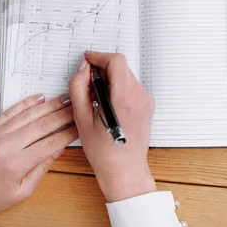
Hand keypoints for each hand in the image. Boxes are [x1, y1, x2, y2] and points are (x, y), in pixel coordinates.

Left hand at [0, 94, 77, 219]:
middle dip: (63, 115)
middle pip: (42, 124)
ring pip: (28, 114)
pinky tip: (39, 98)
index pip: (51, 142)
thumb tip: (58, 149)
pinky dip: (26, 103)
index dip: (68, 133)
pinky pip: (10, 111)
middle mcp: (6, 145)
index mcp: (16, 164)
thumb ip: (41, 169)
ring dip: (49, 105)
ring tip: (64, 100)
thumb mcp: (21, 191)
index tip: (79, 128)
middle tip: (77, 108)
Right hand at [69, 52, 156, 201]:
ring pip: (126, 76)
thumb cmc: (103, 151)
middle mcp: (140, 96)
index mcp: (125, 98)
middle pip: (121, 67)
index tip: (87, 60)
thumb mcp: (81, 117)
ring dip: (110, 80)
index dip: (99, 56)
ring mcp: (146, 101)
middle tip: (87, 84)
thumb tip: (83, 69)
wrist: (124, 170)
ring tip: (96, 99)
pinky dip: (117, 89)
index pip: (116, 61)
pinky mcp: (147, 106)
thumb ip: (78, 87)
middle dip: (102, 70)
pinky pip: (131, 87)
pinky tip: (107, 106)